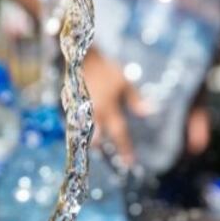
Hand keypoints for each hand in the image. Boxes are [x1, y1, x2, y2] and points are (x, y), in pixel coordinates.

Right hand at [84, 49, 148, 163]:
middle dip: (101, 147)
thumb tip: (149, 112)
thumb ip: (135, 99)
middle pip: (96, 139)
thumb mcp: (124, 82)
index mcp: (108, 110)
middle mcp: (93, 115)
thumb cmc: (106, 70)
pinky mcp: (71, 107)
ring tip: (95, 141)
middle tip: (107, 151)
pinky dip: (80, 128)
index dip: (125, 149)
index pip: (120, 134)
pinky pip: (75, 123)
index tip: (130, 162)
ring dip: (90, 138)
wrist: (83, 58)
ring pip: (83, 134)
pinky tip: (84, 126)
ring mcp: (80, 112)